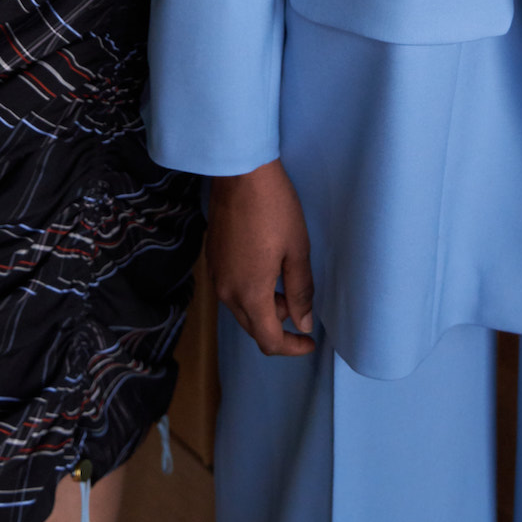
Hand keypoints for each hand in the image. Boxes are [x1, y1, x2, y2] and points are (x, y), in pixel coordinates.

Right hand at [208, 160, 314, 356]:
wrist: (240, 173)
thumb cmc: (274, 209)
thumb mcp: (297, 250)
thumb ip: (300, 291)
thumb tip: (302, 324)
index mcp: (250, 294)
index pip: (268, 340)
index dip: (291, 348)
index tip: (309, 342)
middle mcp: (226, 291)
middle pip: (253, 327)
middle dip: (278, 325)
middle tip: (300, 304)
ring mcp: (215, 274)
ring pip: (241, 308)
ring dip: (264, 307)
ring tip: (286, 282)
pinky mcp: (211, 258)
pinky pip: (231, 289)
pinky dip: (250, 291)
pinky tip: (266, 269)